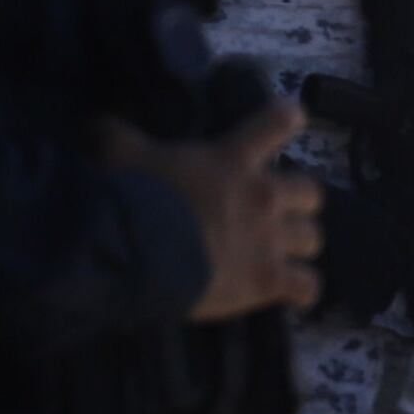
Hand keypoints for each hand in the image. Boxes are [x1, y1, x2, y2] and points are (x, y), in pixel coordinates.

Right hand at [111, 95, 322, 319]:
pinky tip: (293, 294)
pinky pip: (307, 287)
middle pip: (311, 192)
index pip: (278, 122)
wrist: (138, 253)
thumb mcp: (119, 152)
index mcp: (233, 158)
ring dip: (299, 245)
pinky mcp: (268, 281)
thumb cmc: (134, 197)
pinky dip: (303, 291)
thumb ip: (118, 136)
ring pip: (313, 239)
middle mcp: (263, 195)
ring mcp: (270, 240)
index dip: (288, 119)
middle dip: (299, 201)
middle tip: (279, 210)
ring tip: (284, 254)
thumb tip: (100, 125)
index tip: (292, 119)